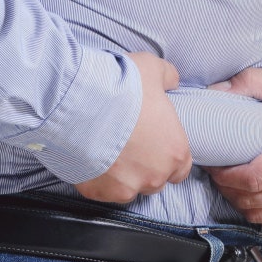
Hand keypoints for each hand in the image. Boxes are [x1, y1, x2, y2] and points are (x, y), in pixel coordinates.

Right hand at [75, 52, 192, 202]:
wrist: (80, 103)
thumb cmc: (121, 88)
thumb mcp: (152, 69)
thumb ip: (167, 77)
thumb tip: (171, 80)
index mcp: (175, 152)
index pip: (181, 168)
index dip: (167, 156)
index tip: (153, 144)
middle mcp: (154, 176)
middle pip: (154, 179)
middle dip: (143, 165)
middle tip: (126, 142)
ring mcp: (126, 188)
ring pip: (128, 188)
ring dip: (120, 174)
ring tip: (105, 149)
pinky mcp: (98, 192)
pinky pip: (101, 190)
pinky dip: (96, 177)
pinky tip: (88, 157)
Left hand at [205, 69, 261, 226]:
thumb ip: (252, 82)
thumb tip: (214, 92)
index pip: (252, 179)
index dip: (224, 175)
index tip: (212, 162)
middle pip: (253, 200)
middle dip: (227, 187)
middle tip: (217, 169)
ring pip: (260, 216)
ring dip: (240, 200)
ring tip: (232, 179)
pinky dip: (258, 209)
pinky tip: (253, 190)